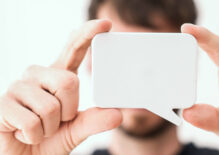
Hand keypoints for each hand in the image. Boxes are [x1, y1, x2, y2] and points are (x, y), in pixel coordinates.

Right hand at [0, 20, 121, 154]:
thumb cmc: (48, 140)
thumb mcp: (76, 130)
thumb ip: (94, 121)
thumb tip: (118, 114)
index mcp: (58, 77)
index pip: (74, 50)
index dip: (87, 35)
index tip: (105, 24)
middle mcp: (38, 75)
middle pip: (69, 82)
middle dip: (68, 111)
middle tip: (56, 121)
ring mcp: (19, 87)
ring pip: (51, 106)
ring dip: (50, 127)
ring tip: (38, 128)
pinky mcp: (3, 103)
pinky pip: (32, 122)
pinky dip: (33, 135)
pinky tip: (23, 133)